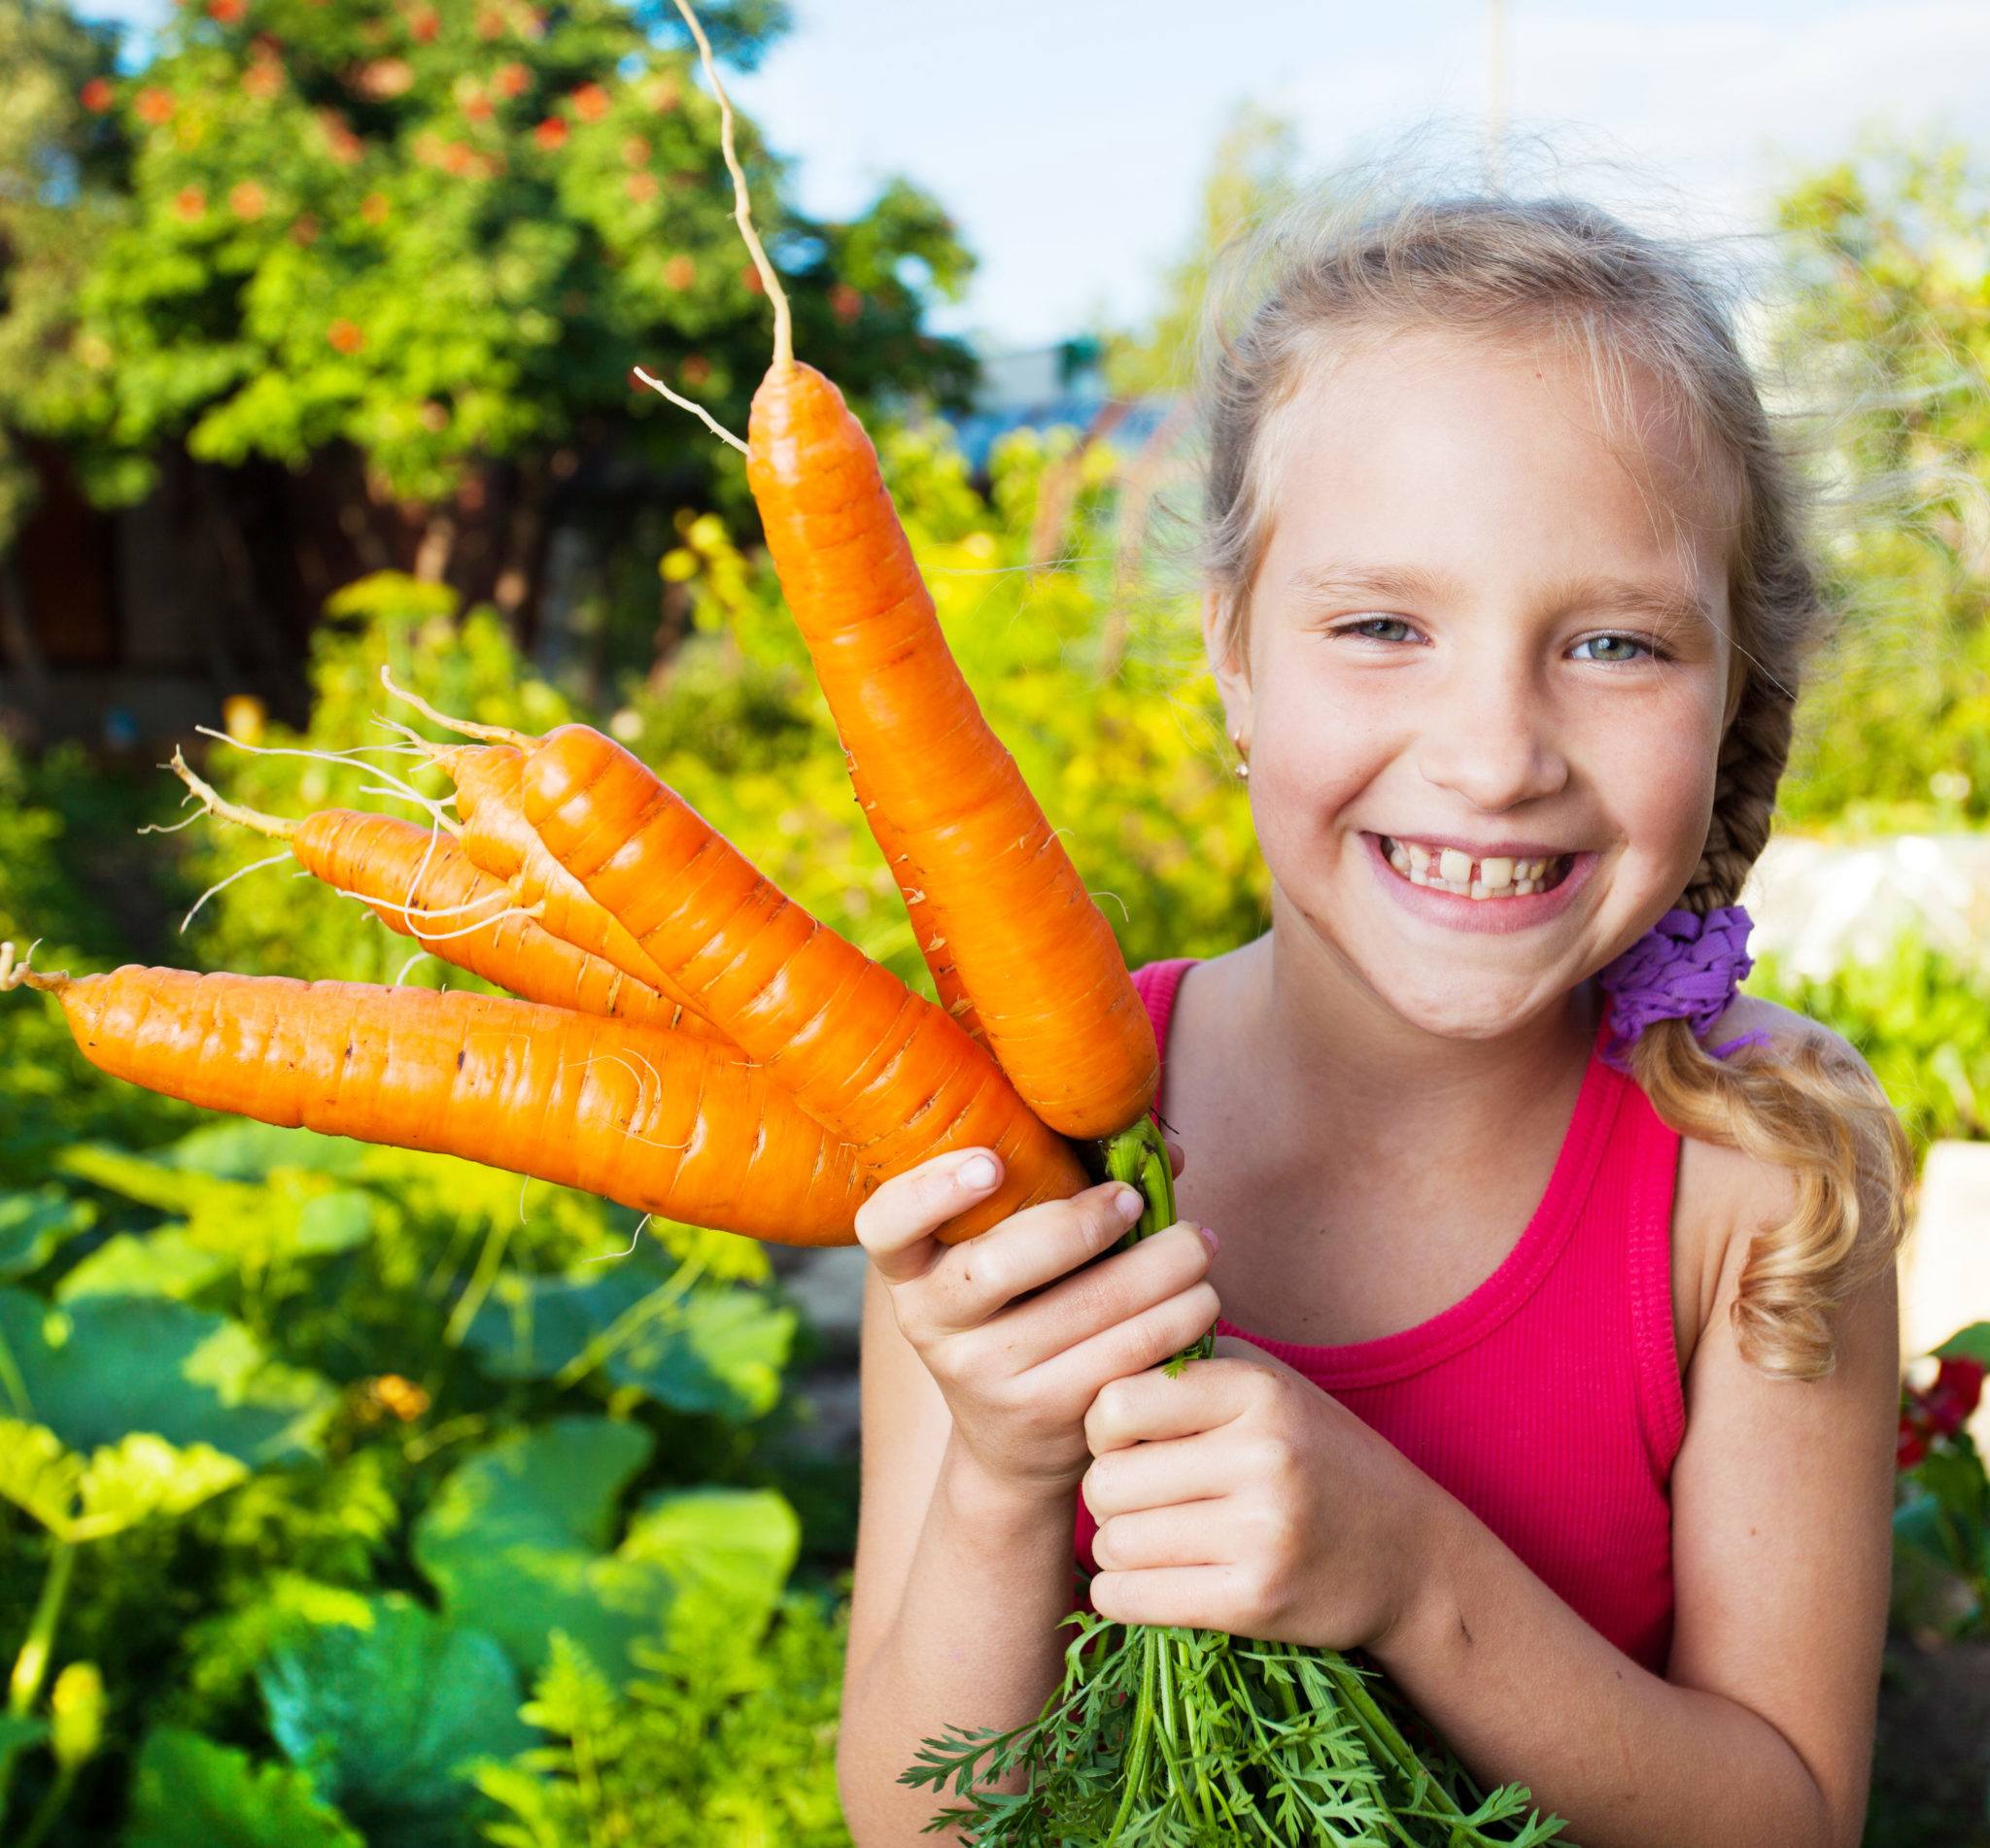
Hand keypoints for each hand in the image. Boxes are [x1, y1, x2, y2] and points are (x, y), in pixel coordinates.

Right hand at [854, 1140, 1212, 1501]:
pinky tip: (1200, 1300)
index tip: (991, 1162)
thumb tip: (1157, 1146)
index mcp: (910, 1269)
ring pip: (1088, 1307)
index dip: (931, 1190)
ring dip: (1162, 1267)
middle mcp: (932, 1323)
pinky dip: (1176, 1319)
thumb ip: (1065, 1185)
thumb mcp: (1012, 1252)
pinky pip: (1124, 1353)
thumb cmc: (1022, 1307)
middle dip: (1085, 1221)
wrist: (1014, 1442)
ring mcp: (983, 1375)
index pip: (886, 1225)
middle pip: (1001, 1262)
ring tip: (1199, 1244)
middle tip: (1135, 1198)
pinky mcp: (1044, 1413)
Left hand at [1081, 1336, 1444, 1651]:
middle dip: (1105, 1493)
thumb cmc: (1315, 1457)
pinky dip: (1118, 1594)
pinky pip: (1133, 1599)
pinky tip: (1140, 1582)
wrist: (1410, 1552)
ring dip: (1114, 1546)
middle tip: (1135, 1498)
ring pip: (1115, 1543)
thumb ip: (1188, 1365)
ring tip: (1147, 1538)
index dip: (1103, 1428)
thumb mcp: (1269, 1386)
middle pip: (1107, 1480)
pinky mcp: (1257, 1601)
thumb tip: (1092, 1358)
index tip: (1125, 1443)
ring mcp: (1263, 1533)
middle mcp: (1263, 1456)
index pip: (1116, 1404)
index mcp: (1258, 1390)